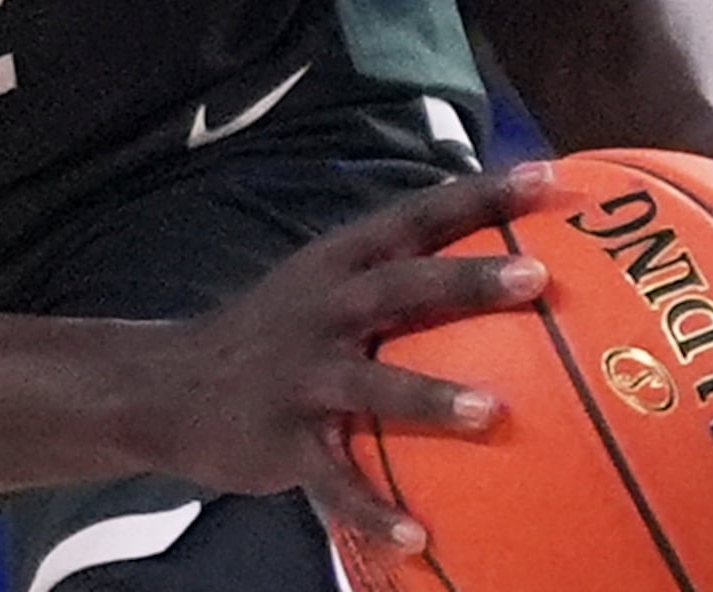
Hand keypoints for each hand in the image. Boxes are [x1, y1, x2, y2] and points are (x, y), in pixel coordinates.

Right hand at [131, 162, 556, 555]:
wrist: (167, 387)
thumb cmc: (272, 335)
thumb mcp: (320, 285)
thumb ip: (390, 274)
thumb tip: (489, 260)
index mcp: (339, 265)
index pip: (417, 216)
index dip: (480, 194)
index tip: (545, 176)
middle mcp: (324, 310)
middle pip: (402, 286)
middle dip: (468, 278)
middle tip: (537, 275)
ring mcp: (302, 376)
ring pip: (372, 385)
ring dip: (431, 397)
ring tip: (493, 413)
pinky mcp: (283, 440)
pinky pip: (334, 481)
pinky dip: (374, 508)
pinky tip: (420, 537)